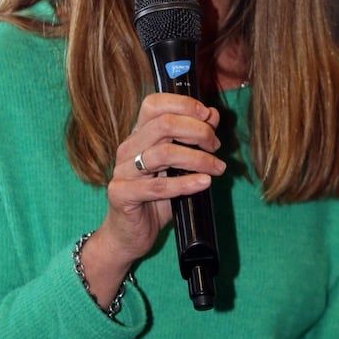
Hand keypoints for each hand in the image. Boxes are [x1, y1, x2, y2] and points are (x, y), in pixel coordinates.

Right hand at [80, 94, 224, 306]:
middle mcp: (128, 148)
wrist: (130, 234)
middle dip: (198, 132)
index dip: (184, 104)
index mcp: (140, 135)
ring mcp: (122, 171)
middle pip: (164, 124)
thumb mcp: (180, 166)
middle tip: (216, 147)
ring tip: (217, 168)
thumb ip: (193, 139)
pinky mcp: (121, 194)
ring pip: (163, 153)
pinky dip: (185, 184)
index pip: (154, 103)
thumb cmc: (157, 197)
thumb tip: (212, 114)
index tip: (208, 117)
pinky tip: (204, 183)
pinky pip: (156, 187)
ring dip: (198, 159)